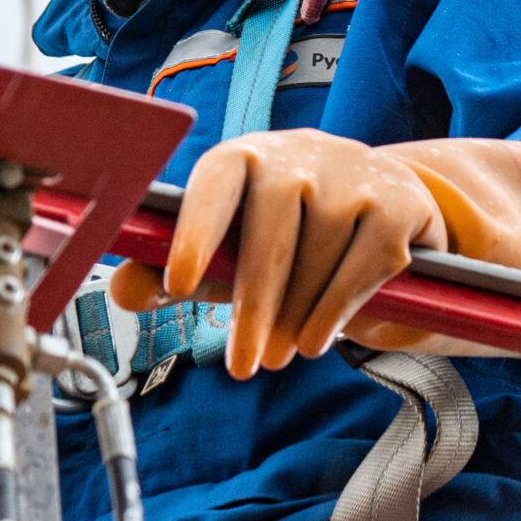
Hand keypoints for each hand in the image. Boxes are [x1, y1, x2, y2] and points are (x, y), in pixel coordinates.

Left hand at [110, 128, 447, 377]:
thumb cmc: (291, 228)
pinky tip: (316, 341)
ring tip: (278, 355)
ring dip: (295, 318)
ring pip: (317, 257)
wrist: (387, 201)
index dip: (196, 230)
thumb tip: (122, 292)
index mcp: (246, 156)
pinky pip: (362, 267)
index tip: (180, 282)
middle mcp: (299, 154)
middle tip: (241, 366)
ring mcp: (353, 174)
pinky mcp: (398, 204)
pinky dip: (335, 313)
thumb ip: (183, 273)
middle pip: (270, 235)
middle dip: (253, 309)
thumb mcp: (236, 249)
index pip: (216, 181)